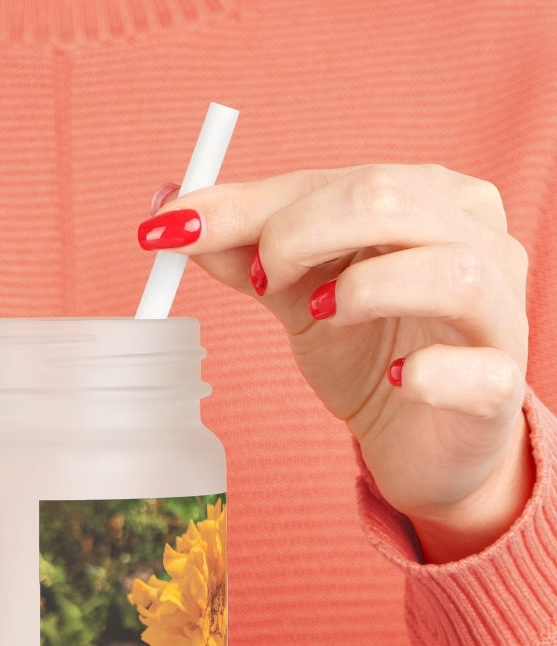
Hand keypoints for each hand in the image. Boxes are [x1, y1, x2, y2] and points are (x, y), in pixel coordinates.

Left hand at [140, 165, 532, 561]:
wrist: (419, 439)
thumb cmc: (367, 352)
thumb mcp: (297, 295)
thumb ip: (245, 252)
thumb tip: (170, 212)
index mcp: (426, 199)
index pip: (333, 180)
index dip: (248, 205)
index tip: (172, 229)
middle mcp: (476, 239)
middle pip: (389, 199)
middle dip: (298, 233)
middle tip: (260, 281)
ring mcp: (499, 312)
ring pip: (449, 270)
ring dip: (363, 290)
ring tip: (319, 316)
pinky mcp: (500, 386)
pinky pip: (477, 370)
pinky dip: (429, 373)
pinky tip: (396, 380)